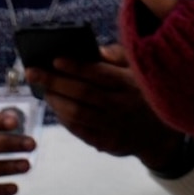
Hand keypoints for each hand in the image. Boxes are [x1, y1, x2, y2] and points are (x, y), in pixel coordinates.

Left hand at [38, 44, 193, 173]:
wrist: (160, 135)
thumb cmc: (143, 94)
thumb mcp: (139, 71)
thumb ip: (118, 57)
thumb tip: (95, 51)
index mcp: (131, 84)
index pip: (99, 74)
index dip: (75, 67)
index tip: (55, 60)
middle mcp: (122, 106)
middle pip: (82, 94)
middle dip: (54, 82)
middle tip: (33, 73)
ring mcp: (114, 127)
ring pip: (77, 113)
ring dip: (56, 101)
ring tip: (45, 91)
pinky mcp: (107, 143)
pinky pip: (79, 130)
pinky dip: (64, 119)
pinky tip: (57, 108)